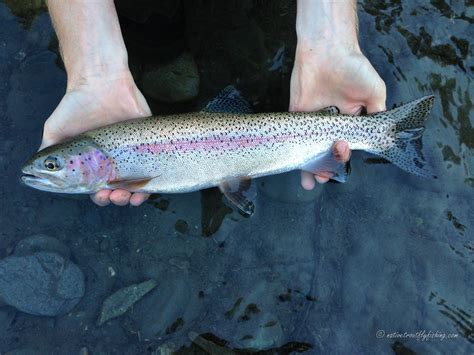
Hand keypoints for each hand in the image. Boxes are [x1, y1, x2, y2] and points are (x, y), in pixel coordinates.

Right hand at [40, 71, 151, 205]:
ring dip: (133, 197)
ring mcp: (132, 152)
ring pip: (137, 184)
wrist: (99, 82)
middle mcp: (114, 161)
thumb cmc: (75, 105)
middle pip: (119, 190)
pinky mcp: (148, 141)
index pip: (99, 188)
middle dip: (116, 199)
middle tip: (112, 195)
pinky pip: (154, 166)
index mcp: (95, 163)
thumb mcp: (56, 130)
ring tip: (128, 197)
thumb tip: (34, 172)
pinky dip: (151, 183)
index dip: (100, 197)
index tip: (98, 195)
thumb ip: (49, 152)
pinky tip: (146, 188)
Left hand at [289, 44, 385, 189]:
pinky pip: (294, 137)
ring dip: (311, 167)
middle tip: (327, 171)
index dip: (344, 155)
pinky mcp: (297, 115)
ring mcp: (313, 121)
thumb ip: (377, 115)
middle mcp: (331, 123)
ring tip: (312, 181)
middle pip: (328, 150)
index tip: (342, 156)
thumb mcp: (374, 92)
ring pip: (311, 149)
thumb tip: (386, 137)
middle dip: (328, 165)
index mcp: (350, 119)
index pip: (348, 144)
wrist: (326, 49)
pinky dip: (294, 152)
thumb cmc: (353, 67)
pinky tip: (295, 165)